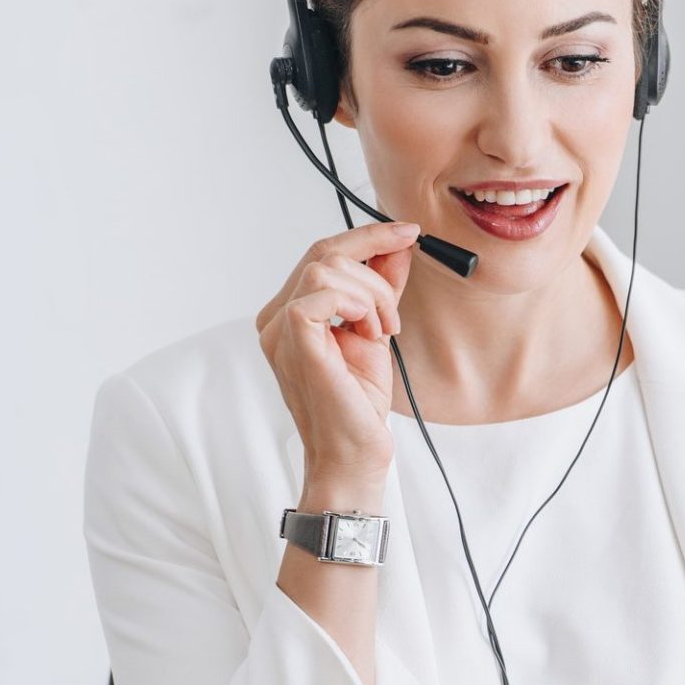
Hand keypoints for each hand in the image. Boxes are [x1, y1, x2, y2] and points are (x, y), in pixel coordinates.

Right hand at [256, 219, 420, 493]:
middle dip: (374, 258)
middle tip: (400, 296)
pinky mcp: (292, 339)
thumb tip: (398, 245)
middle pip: (322, 250)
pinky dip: (357, 303)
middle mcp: (275, 317)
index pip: (323, 253)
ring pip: (326, 266)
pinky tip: (370, 333)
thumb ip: (382, 287)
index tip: (408, 232)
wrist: (354, 452)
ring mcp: (278, 329)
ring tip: (383, 330)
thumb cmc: (359, 402)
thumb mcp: (377, 329)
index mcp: (291, 312)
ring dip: (371, 292)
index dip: (368, 236)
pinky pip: (321, 291)